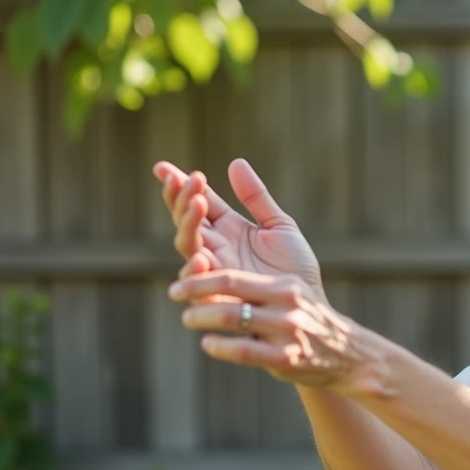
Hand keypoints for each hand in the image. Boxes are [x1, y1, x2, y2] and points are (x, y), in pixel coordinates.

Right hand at [152, 158, 324, 301]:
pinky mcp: (218, 295)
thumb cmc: (294, 268)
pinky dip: (195, 269)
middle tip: (186, 179)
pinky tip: (200, 255)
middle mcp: (216, 248)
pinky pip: (198, 283)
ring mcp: (214, 271)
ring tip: (198, 203)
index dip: (180, 185)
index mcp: (228, 229)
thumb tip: (235, 162)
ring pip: (188, 244)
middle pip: (187, 220)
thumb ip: (257, 197)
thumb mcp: (279, 225)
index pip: (198, 203)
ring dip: (189, 223)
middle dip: (182, 199)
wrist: (307, 306)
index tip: (163, 167)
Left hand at [169, 269, 384, 393]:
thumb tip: (215, 265)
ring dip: (203, 319)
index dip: (202, 278)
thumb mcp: (292, 289)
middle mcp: (286, 307)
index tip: (179, 281)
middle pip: (231, 296)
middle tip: (174, 294)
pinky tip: (208, 343)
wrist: (346, 351)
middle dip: (196, 294)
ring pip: (233, 322)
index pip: (235, 277)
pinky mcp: (284, 359)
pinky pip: (242, 351)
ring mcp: (285, 333)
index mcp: (285, 286)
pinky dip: (219, 347)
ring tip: (189, 319)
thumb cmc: (307, 317)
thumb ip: (256, 282)